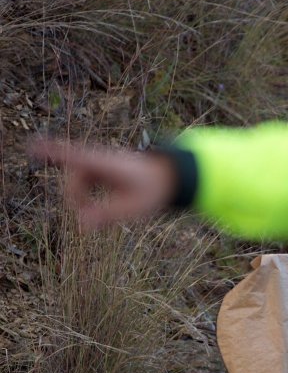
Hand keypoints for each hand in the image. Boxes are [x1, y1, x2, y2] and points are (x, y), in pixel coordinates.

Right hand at [29, 139, 178, 231]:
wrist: (168, 176)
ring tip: (102, 211)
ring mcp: (97, 164)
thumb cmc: (153, 190)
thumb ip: (107, 216)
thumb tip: (82, 226)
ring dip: (82, 199)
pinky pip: (83, 185)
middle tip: (91, 217)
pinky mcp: (98, 169)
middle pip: (73, 181)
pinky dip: (86, 197)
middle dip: (77, 199)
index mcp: (105, 164)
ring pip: (76, 184)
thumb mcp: (133, 207)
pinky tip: (89, 207)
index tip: (33, 146)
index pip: (74, 157)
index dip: (53, 153)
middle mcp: (98, 160)